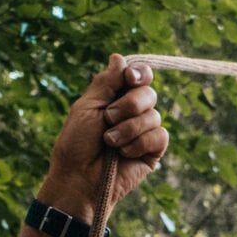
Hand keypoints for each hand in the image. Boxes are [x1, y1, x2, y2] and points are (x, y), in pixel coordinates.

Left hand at [39, 54, 169, 220]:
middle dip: (128, 105)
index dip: (138, 73)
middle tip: (108, 119)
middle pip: (148, 92)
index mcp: (116, 97)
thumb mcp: (87, 106)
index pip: (139, 75)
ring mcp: (144, 131)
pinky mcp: (153, 151)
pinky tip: (124, 154)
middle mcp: (132, 112)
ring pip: (154, 115)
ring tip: (109, 143)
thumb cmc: (76, 144)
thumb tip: (119, 57)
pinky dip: (139, 143)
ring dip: (128, 128)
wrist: (79, 178)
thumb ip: (106, 82)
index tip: (129, 78)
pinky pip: (160, 136)